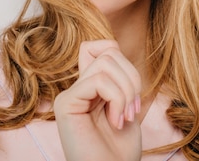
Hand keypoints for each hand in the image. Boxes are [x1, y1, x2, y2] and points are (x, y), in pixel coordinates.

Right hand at [54, 40, 142, 160]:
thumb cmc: (119, 150)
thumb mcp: (127, 107)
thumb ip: (120, 80)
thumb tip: (115, 48)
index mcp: (91, 87)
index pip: (103, 48)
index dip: (123, 60)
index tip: (133, 93)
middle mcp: (77, 88)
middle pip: (108, 52)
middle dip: (132, 78)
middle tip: (133, 110)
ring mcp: (69, 95)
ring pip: (105, 63)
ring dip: (126, 90)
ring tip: (125, 117)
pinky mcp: (65, 104)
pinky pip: (97, 81)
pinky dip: (116, 98)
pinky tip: (116, 122)